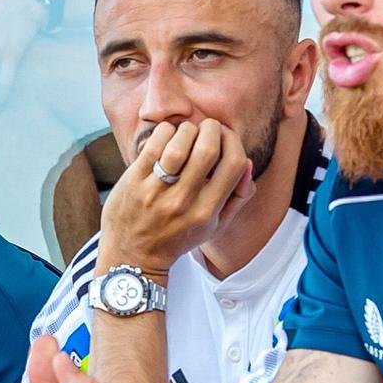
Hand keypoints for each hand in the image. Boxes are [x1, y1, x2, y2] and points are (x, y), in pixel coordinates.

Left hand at [102, 120, 254, 270]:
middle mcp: (183, 202)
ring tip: (187, 133)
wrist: (133, 255)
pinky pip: (154, 144)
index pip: (233, 165)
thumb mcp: (214, 226)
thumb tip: (248, 163)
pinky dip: (165, 132)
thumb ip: (237, 197)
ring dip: (187, 129)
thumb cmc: (177, 236)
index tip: (226, 137)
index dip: (233, 141)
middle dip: (212, 129)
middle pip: (207, 149)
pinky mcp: (134, 181)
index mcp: (206, 212)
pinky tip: (168, 137)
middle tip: (208, 127)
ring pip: (179, 143)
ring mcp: (156, 191)